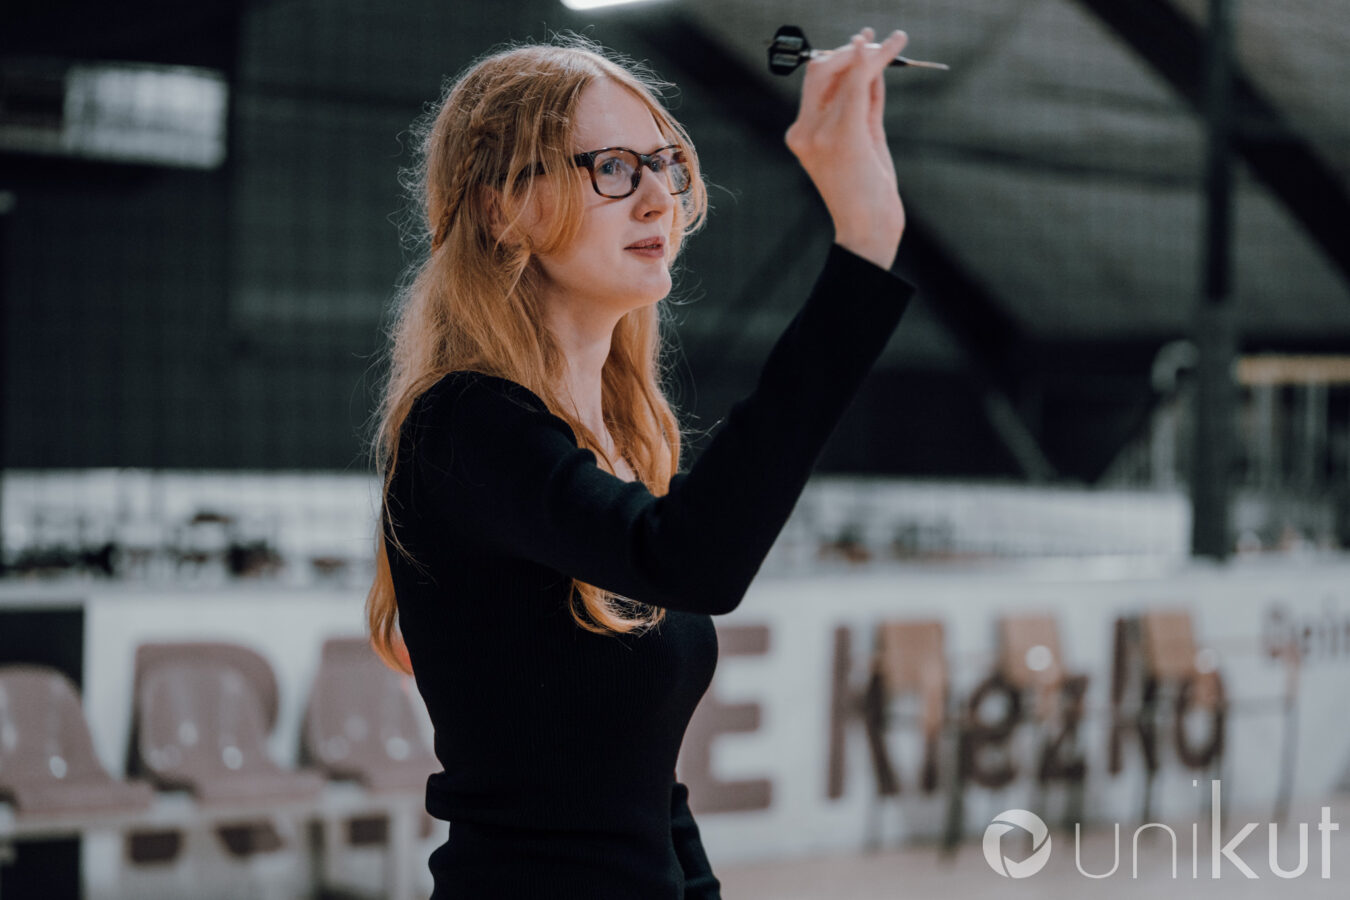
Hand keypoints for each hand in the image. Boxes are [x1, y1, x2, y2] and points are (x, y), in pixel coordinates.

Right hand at [784, 27, 906, 269]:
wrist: (868, 232)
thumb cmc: (869, 194)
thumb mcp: (865, 142)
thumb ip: (865, 105)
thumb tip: (872, 68)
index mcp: (803, 134)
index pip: (817, 81)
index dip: (841, 57)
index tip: (865, 44)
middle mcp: (805, 130)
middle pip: (822, 71)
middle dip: (852, 51)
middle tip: (880, 42)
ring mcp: (820, 133)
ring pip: (845, 75)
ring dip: (871, 52)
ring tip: (896, 39)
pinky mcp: (843, 136)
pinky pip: (857, 87)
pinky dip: (870, 63)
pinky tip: (884, 47)